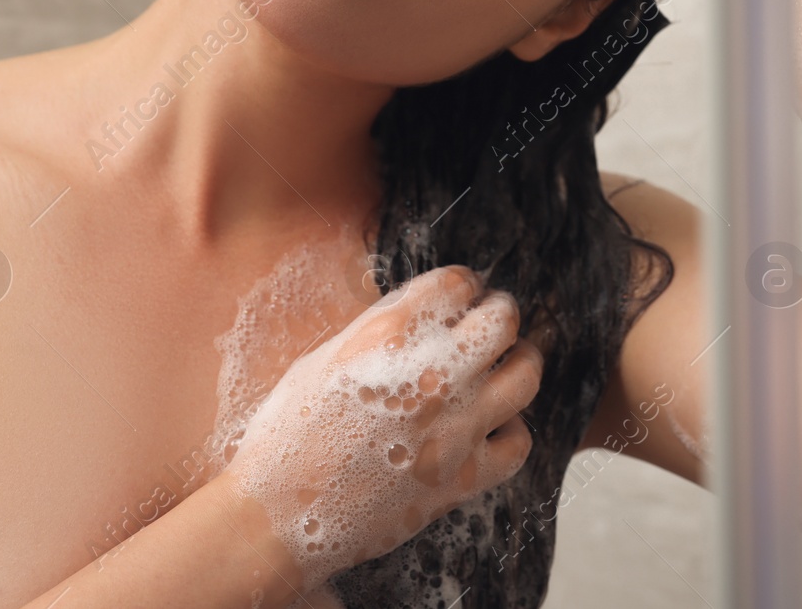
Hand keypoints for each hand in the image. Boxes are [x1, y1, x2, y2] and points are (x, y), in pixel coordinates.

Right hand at [223, 265, 542, 589]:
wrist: (277, 518)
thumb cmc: (287, 438)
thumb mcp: (323, 359)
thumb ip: (377, 330)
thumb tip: (423, 313)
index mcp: (388, 334)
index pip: (457, 284)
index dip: (463, 285)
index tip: (463, 294)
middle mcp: (431, 373)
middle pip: (501, 320)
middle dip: (500, 314)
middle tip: (493, 319)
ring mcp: (453, 428)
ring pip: (525, 377)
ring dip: (520, 363)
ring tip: (510, 362)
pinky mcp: (462, 478)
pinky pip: (518, 444)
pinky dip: (511, 430)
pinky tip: (494, 425)